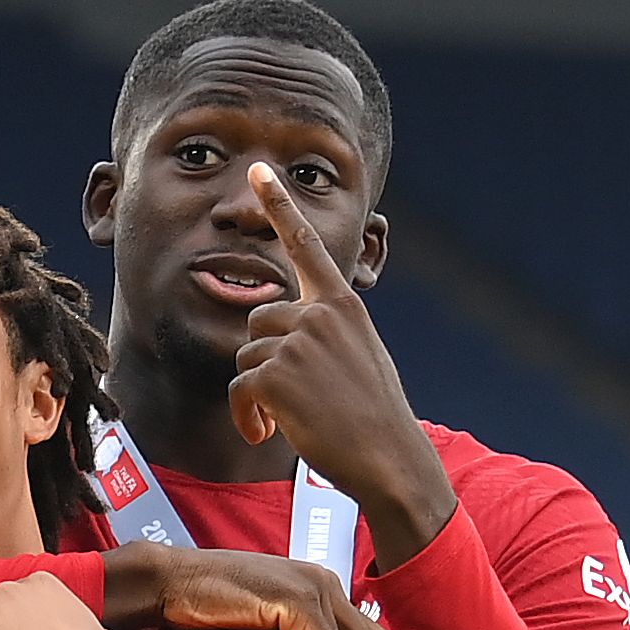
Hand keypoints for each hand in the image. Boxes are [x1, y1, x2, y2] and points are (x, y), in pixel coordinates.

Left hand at [226, 163, 457, 568]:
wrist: (389, 458)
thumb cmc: (375, 417)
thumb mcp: (360, 358)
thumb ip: (325, 335)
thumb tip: (283, 339)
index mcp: (343, 305)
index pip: (307, 246)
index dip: (280, 206)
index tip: (257, 171)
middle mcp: (321, 314)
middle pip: (258, 321)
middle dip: (263, 360)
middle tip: (285, 400)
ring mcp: (298, 342)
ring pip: (246, 357)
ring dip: (254, 394)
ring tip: (281, 422)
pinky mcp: (275, 374)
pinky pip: (239, 389)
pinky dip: (246, 416)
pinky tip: (266, 434)